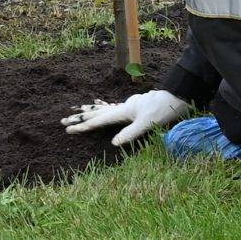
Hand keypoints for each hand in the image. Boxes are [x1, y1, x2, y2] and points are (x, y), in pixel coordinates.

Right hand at [63, 89, 192, 146]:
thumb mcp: (147, 124)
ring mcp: (128, 105)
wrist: (177, 96)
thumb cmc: (163, 110)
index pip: (99, 120)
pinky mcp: (135, 106)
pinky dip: (104, 108)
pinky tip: (102, 105)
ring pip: (104, 108)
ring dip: (90, 111)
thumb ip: (130, 133)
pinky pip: (113, 107)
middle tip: (64, 120)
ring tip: (77, 110)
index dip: (83, 126)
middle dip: (80, 117)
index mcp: (123, 111)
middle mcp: (123, 107)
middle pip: (97, 112)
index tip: (68, 129)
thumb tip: (113, 143)